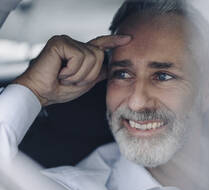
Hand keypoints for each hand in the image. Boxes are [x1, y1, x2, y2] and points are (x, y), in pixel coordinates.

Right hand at [13, 34, 130, 105]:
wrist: (41, 94)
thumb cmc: (59, 89)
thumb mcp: (85, 82)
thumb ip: (97, 73)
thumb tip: (109, 68)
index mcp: (80, 53)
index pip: (100, 44)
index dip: (114, 41)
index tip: (128, 39)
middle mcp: (74, 44)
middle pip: (99, 55)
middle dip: (89, 74)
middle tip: (72, 80)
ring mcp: (67, 41)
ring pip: (91, 57)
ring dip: (79, 74)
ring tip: (65, 76)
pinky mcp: (60, 42)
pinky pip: (79, 57)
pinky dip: (72, 70)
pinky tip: (60, 72)